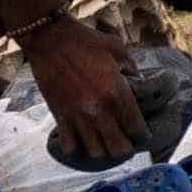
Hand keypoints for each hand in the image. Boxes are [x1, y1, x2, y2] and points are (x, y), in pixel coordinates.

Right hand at [22, 15, 148, 166]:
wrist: (49, 39)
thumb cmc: (85, 41)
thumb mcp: (117, 48)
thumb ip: (131, 68)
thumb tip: (137, 81)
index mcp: (117, 92)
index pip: (136, 128)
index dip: (142, 134)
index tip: (140, 132)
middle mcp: (99, 110)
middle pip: (119, 149)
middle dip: (125, 148)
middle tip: (124, 140)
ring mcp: (78, 116)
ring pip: (96, 152)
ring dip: (103, 148)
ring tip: (103, 140)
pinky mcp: (60, 116)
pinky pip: (71, 146)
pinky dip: (77, 146)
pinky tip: (80, 137)